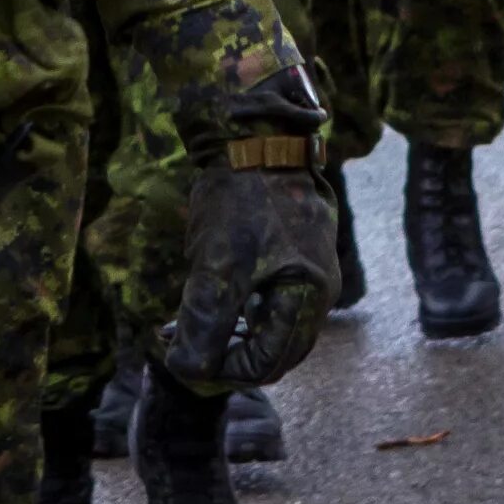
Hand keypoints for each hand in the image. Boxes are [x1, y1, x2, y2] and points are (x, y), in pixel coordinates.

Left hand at [164, 74, 339, 390]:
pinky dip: (240, 302)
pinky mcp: (296, 247)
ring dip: (231, 328)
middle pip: (276, 348)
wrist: (257, 131)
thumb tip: (188, 372)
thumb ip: (204, 325)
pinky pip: (272, 292)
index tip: (185, 354)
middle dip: (228, 352)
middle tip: (184, 343)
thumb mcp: (217, 267)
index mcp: (307, 297)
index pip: (268, 362)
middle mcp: (318, 287)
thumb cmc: (242, 199)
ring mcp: (310, 266)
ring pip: (272, 320)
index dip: (223, 368)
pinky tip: (210, 289)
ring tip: (188, 321)